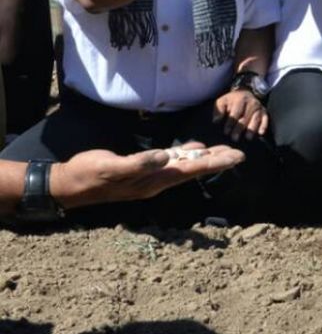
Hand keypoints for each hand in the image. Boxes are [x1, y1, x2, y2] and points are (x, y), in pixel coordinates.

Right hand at [51, 145, 244, 209]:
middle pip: (194, 170)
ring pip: (185, 166)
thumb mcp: (112, 168)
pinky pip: (170, 163)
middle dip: (218, 161)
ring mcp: (150, 177)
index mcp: (154, 180)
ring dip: (205, 159)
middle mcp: (157, 181)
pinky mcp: (142, 171)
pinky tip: (194, 150)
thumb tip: (165, 157)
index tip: (237, 157)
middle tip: (240, 153)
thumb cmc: (89, 174)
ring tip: (224, 150)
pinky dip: (184, 155)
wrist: (70, 184)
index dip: (216, 163)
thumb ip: (139, 164)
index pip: (192, 170)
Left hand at [213, 89, 267, 141]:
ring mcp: (259, 107)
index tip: (226, 132)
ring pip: (255, 119)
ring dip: (251, 129)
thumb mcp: (222, 101)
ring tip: (247, 138)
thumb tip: (216, 121)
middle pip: (245, 118)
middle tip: (234, 138)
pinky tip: (260, 133)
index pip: (235, 113)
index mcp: (240, 99)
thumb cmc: (232, 100)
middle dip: (239, 129)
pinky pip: (265, 119)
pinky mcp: (264, 112)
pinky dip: (263, 126)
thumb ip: (218, 110)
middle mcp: (251, 103)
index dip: (230, 123)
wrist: (245, 93)